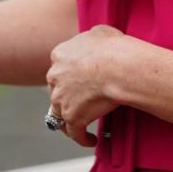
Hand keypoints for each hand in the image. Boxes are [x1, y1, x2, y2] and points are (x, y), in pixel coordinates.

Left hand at [46, 24, 134, 147]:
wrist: (117, 66)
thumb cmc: (112, 47)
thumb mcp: (98, 31)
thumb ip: (89, 38)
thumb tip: (93, 42)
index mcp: (59, 55)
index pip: (59, 67)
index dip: (69, 74)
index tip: (79, 79)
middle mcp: (54, 77)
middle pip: (57, 90)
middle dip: (66, 96)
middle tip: (81, 101)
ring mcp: (61, 99)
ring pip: (59, 114)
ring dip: (69, 120)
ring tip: (81, 125)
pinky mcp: (72, 117)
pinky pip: (74, 133)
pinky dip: (82, 137)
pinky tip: (91, 140)